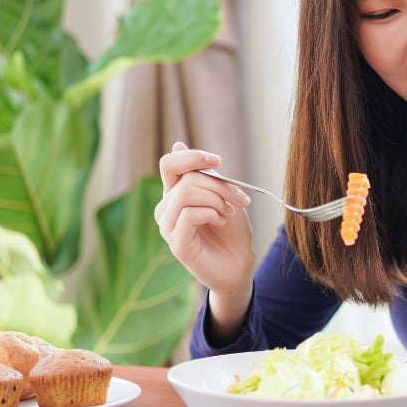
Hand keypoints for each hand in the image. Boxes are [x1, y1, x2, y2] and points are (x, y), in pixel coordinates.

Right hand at [154, 142, 254, 296]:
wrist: (239, 263)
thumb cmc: (231, 229)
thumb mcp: (222, 195)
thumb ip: (204, 174)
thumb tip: (177, 144)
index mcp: (175, 194)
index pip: (169, 164)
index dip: (192, 157)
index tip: (217, 161)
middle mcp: (166, 209)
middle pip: (186, 178)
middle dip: (219, 184)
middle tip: (240, 199)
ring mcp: (168, 227)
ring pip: (186, 193)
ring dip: (216, 199)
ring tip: (228, 213)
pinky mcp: (176, 244)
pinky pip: (189, 214)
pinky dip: (210, 213)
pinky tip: (220, 222)